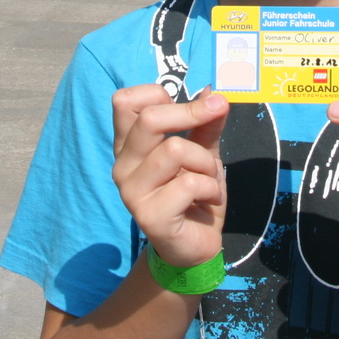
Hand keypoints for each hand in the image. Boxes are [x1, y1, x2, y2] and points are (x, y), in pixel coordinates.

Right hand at [111, 84, 228, 268]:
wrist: (195, 246)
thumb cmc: (194, 195)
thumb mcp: (203, 152)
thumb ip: (206, 124)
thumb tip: (213, 92)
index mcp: (129, 145)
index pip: (124, 101)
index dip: (159, 95)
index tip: (187, 108)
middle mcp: (123, 165)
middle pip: (149, 118)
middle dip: (191, 114)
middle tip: (216, 117)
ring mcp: (132, 192)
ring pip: (176, 150)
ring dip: (206, 162)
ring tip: (209, 178)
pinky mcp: (149, 216)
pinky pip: (190, 184)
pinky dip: (211, 188)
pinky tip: (208, 200)